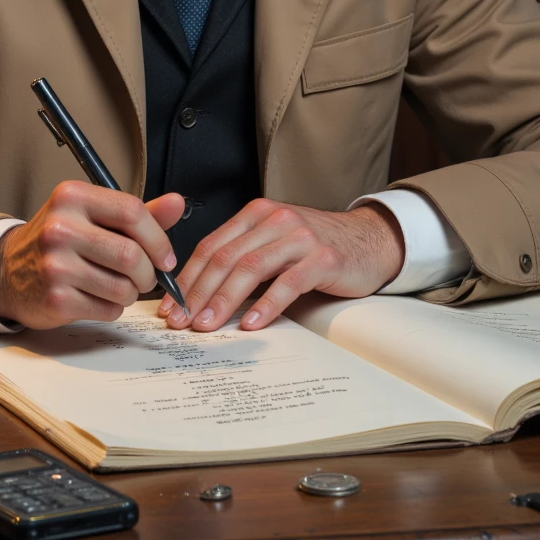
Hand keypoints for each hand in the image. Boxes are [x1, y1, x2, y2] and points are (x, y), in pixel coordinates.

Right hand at [0, 182, 184, 328]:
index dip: (158, 238)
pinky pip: (108, 309)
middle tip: (146, 278)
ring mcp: (55, 264)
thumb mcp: (92, 216)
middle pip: (131, 254)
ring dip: (131, 292)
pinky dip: (113, 308)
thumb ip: (135, 213)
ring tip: (119, 286)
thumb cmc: (59, 241)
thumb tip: (177, 203)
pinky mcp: (55, 298)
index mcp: (72, 197)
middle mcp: (60, 227)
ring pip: (123, 286)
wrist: (7, 272)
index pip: (131, 211)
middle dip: (149, 273)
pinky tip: (99, 298)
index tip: (165, 256)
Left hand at [156, 199, 404, 332]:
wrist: (369, 240)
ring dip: (224, 300)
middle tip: (181, 322)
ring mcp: (300, 237)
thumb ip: (243, 257)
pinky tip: (251, 324)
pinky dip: (266, 305)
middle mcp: (274, 219)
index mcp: (256, 214)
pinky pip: (288, 283)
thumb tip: (200, 294)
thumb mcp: (274, 243)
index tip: (170, 307)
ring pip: (251, 268)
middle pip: (226, 258)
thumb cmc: (315, 248)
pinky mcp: (323, 258)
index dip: (187, 278)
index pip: (212, 246)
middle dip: (198, 293)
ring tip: (207, 325)